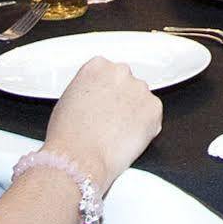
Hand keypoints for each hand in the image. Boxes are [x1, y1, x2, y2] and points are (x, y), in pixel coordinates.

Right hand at [46, 57, 161, 192]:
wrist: (79, 157)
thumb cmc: (68, 135)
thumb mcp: (69, 100)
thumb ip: (88, 90)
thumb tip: (96, 97)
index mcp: (97, 66)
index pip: (109, 72)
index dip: (106, 93)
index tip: (103, 104)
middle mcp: (121, 72)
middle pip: (127, 84)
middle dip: (122, 100)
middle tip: (110, 122)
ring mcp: (139, 89)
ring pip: (141, 100)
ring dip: (134, 113)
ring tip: (116, 133)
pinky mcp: (154, 108)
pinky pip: (153, 117)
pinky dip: (146, 128)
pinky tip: (127, 138)